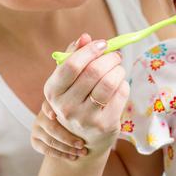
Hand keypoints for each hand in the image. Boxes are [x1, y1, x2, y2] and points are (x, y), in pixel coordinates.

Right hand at [31, 100, 87, 160]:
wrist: (71, 135)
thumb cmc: (80, 120)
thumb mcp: (81, 112)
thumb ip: (83, 109)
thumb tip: (96, 106)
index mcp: (52, 105)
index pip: (47, 105)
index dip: (49, 109)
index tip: (54, 116)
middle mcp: (42, 115)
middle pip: (52, 127)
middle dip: (68, 138)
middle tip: (82, 144)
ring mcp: (36, 128)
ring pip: (50, 140)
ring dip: (67, 148)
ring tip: (81, 152)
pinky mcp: (34, 141)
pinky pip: (46, 150)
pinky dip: (61, 155)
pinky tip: (73, 156)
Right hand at [43, 33, 128, 154]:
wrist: (84, 137)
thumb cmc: (76, 99)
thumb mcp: (68, 80)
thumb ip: (73, 55)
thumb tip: (85, 37)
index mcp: (52, 91)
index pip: (71, 65)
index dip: (90, 50)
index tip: (102, 44)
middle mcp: (65, 106)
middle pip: (94, 71)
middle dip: (109, 57)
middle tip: (115, 55)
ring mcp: (85, 118)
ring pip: (109, 82)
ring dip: (118, 69)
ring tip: (118, 68)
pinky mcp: (104, 125)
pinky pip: (121, 93)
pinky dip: (123, 83)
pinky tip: (119, 84)